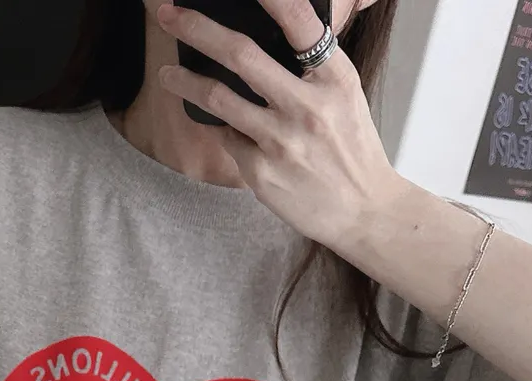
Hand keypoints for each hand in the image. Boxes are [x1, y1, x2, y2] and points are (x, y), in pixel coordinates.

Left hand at [154, 1, 408, 253]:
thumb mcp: (345, 95)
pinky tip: (214, 124)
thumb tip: (268, 34)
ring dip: (184, 81)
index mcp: (334, 78)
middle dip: (197, 29)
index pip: (299, 22)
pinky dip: (218, 126)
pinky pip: (227, 137)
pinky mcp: (261, 172)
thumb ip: (313, 65)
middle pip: (241, 54)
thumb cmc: (351, 150)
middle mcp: (307, 106)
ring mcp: (281, 141)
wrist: (363, 210)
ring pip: (218, 97)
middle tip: (169, 15)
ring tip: (167, 76)